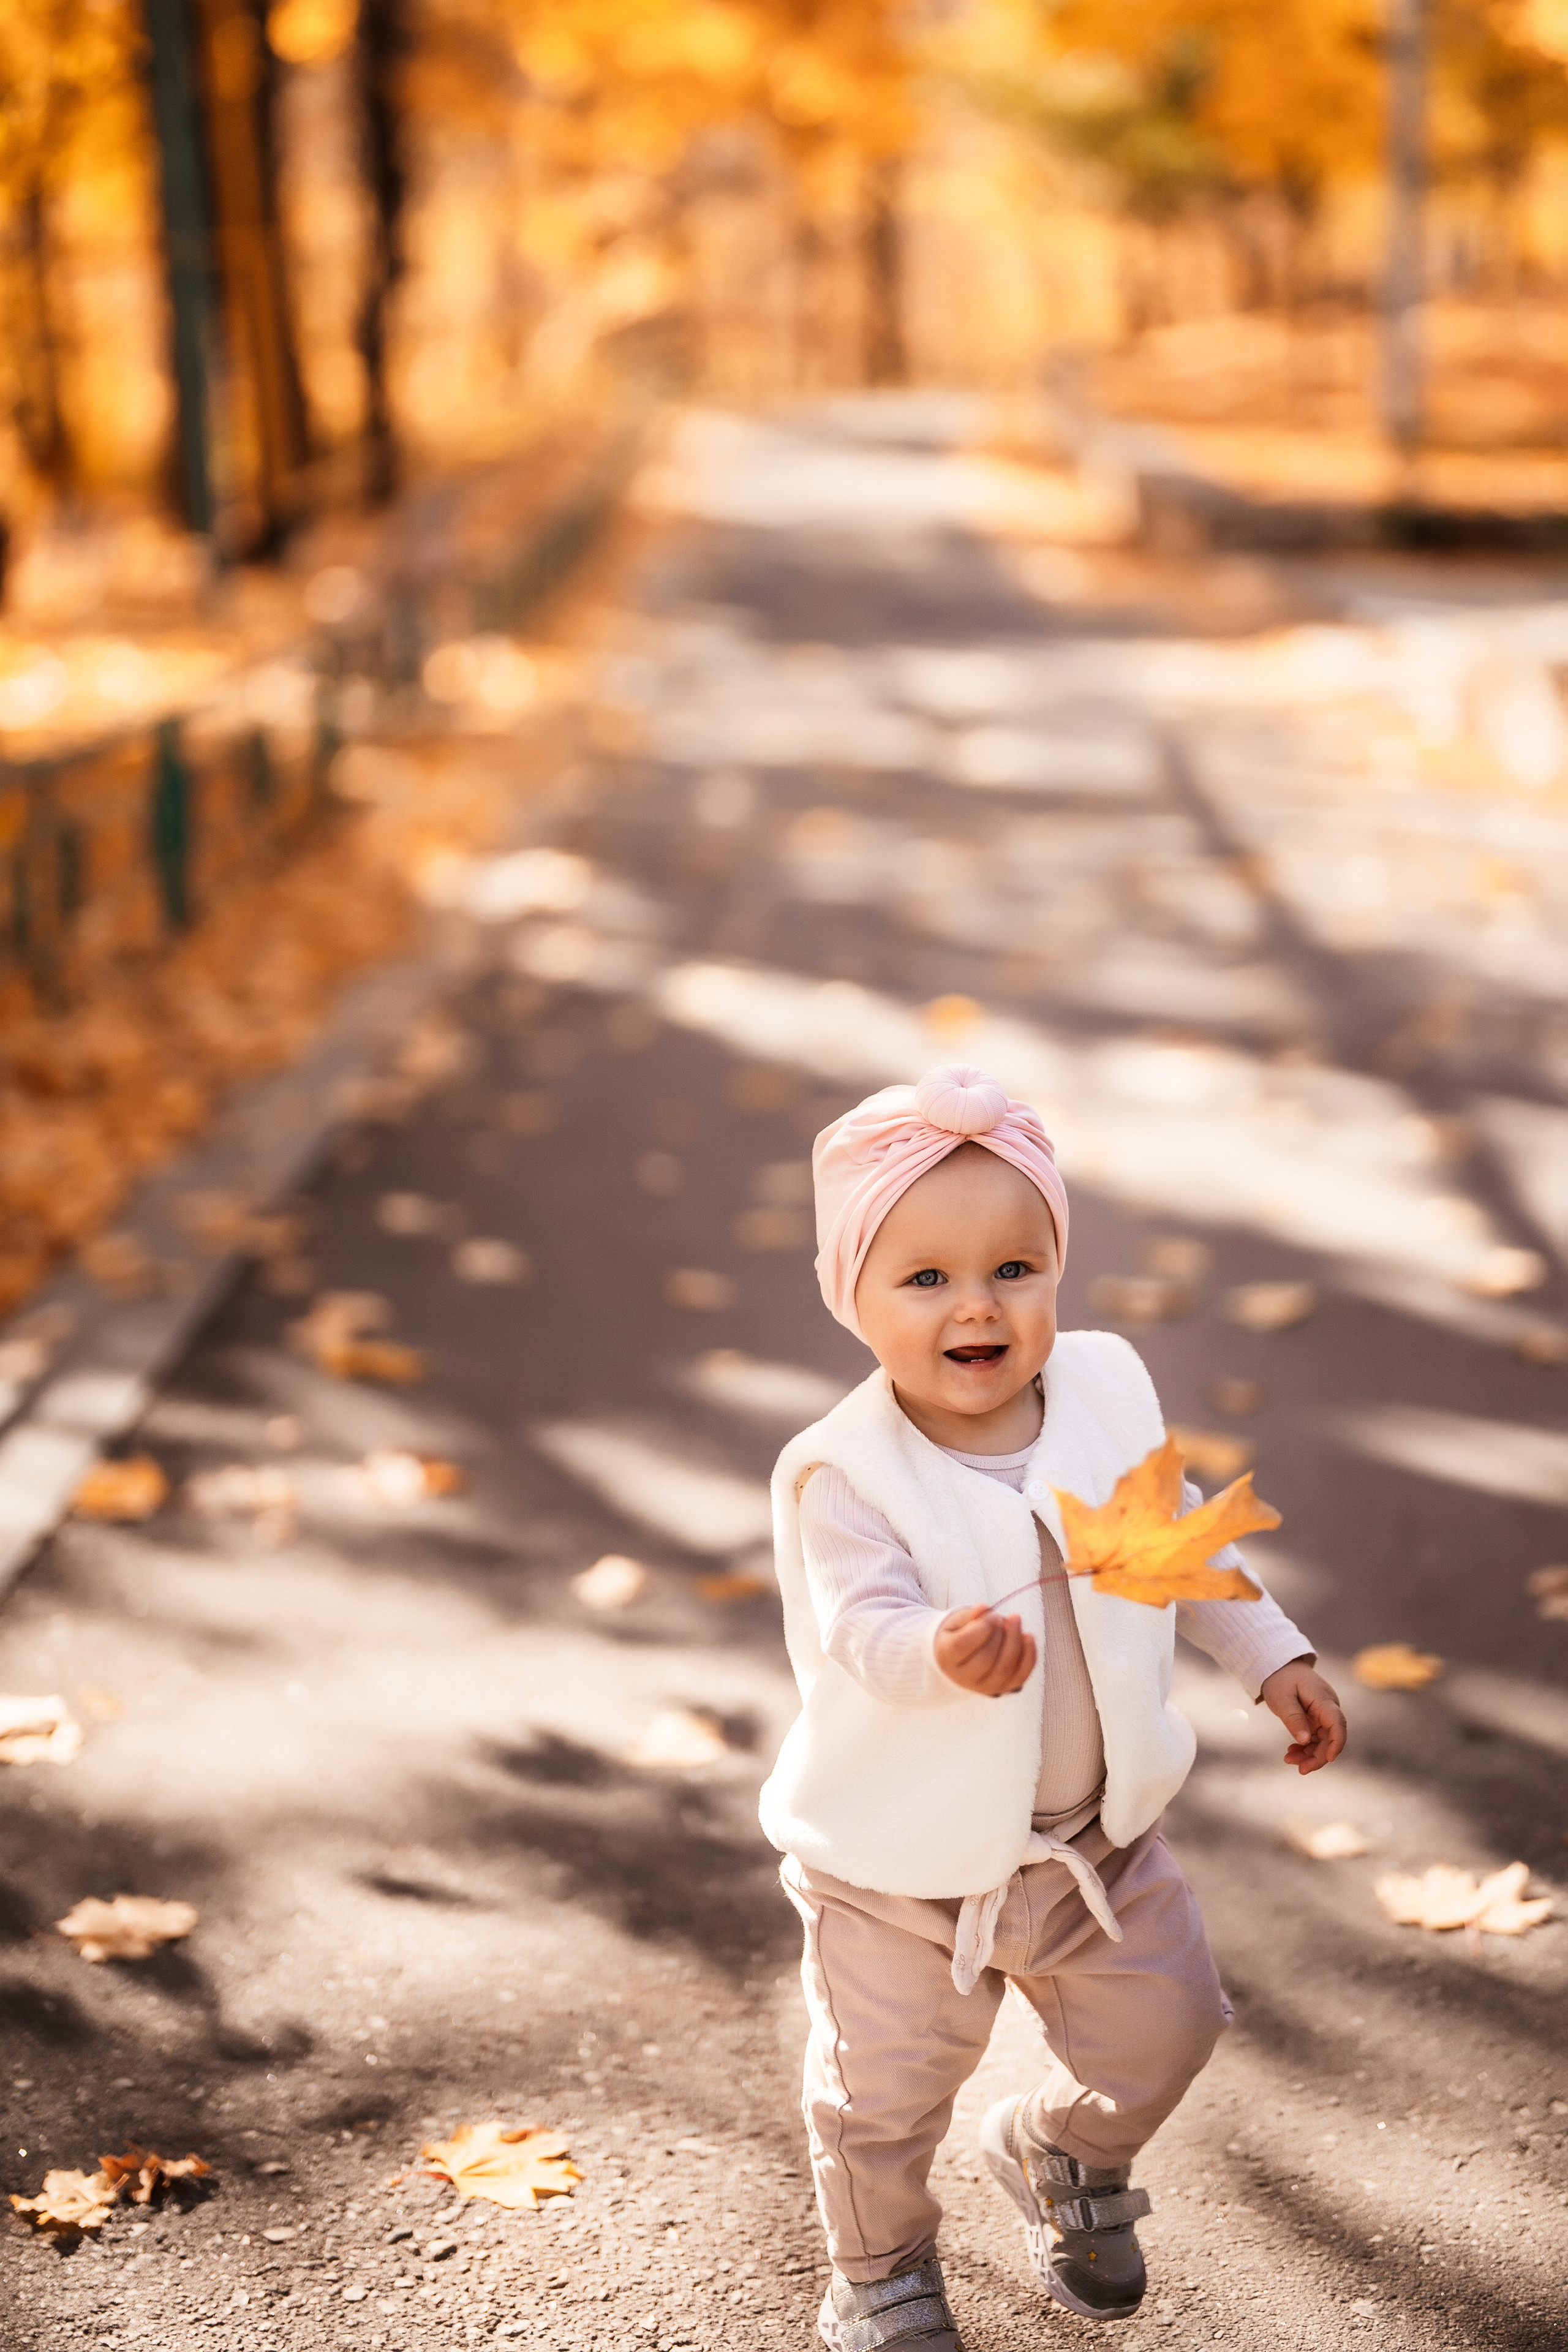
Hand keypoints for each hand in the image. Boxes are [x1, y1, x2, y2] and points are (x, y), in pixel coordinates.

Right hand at [934, 1604, 1036, 1696]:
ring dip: (1015, 1643)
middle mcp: (962, 1677)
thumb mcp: (959, 1621)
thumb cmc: (960, 1634)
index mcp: (946, 1656)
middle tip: (1005, 1618)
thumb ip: (971, 1615)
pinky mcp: (1002, 1688)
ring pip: (1003, 1671)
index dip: (981, 1628)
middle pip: (985, 1660)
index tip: (992, 1615)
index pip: (962, 1645)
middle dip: (1000, 1635)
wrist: (961, 1659)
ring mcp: (983, 1687)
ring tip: (1016, 1621)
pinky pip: (1019, 1676)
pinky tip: (1029, 1637)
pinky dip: (1029, 1657)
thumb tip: (984, 1608)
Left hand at [1259, 1658, 1346, 1772]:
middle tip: (1300, 1769)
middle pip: (1331, 1737)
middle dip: (1317, 1757)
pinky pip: (1316, 1738)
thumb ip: (1294, 1719)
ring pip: (1323, 1741)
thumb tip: (1305, 1741)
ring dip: (1309, 1754)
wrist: (1279, 1666)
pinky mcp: (1317, 1719)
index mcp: (1323, 1700)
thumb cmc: (1280, 1679)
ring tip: (1289, 1760)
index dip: (1337, 1743)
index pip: (1337, 1723)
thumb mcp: (1281, 1699)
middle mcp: (1328, 1708)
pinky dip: (1305, 1747)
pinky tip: (1292, 1752)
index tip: (1330, 1759)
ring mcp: (1323, 1714)